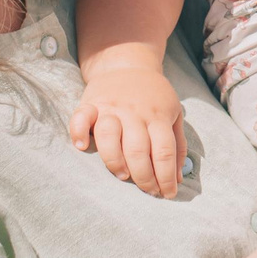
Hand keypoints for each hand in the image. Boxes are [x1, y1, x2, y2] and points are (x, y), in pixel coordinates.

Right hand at [68, 66, 187, 197]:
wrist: (127, 64)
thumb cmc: (153, 96)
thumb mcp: (174, 113)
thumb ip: (177, 145)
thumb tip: (178, 178)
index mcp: (158, 116)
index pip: (164, 151)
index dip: (166, 176)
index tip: (167, 194)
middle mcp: (135, 112)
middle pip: (138, 149)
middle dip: (144, 177)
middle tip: (148, 191)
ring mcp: (111, 107)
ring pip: (109, 136)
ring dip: (115, 160)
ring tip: (122, 175)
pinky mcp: (91, 103)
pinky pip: (81, 117)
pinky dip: (78, 131)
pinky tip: (81, 146)